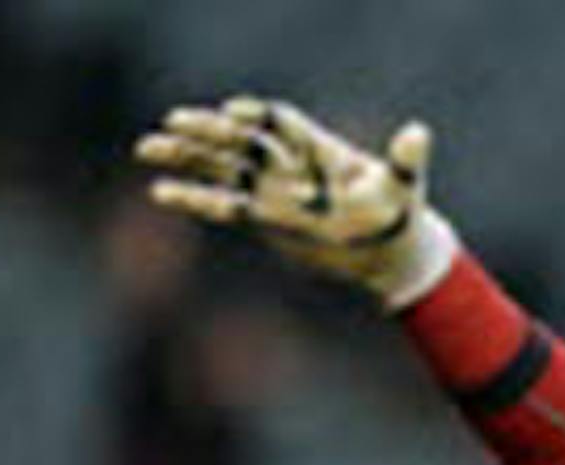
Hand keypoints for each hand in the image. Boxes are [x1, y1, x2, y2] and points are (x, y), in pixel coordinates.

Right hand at [136, 95, 455, 308]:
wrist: (390, 250)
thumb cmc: (399, 213)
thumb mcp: (404, 187)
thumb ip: (405, 161)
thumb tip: (418, 134)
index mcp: (318, 149)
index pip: (280, 123)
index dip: (257, 116)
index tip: (235, 113)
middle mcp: (289, 164)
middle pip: (241, 139)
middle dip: (208, 131)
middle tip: (173, 121)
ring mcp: (274, 188)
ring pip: (222, 167)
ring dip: (187, 157)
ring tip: (146, 147)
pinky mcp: (265, 217)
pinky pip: (223, 206)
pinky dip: (194, 199)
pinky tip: (161, 192)